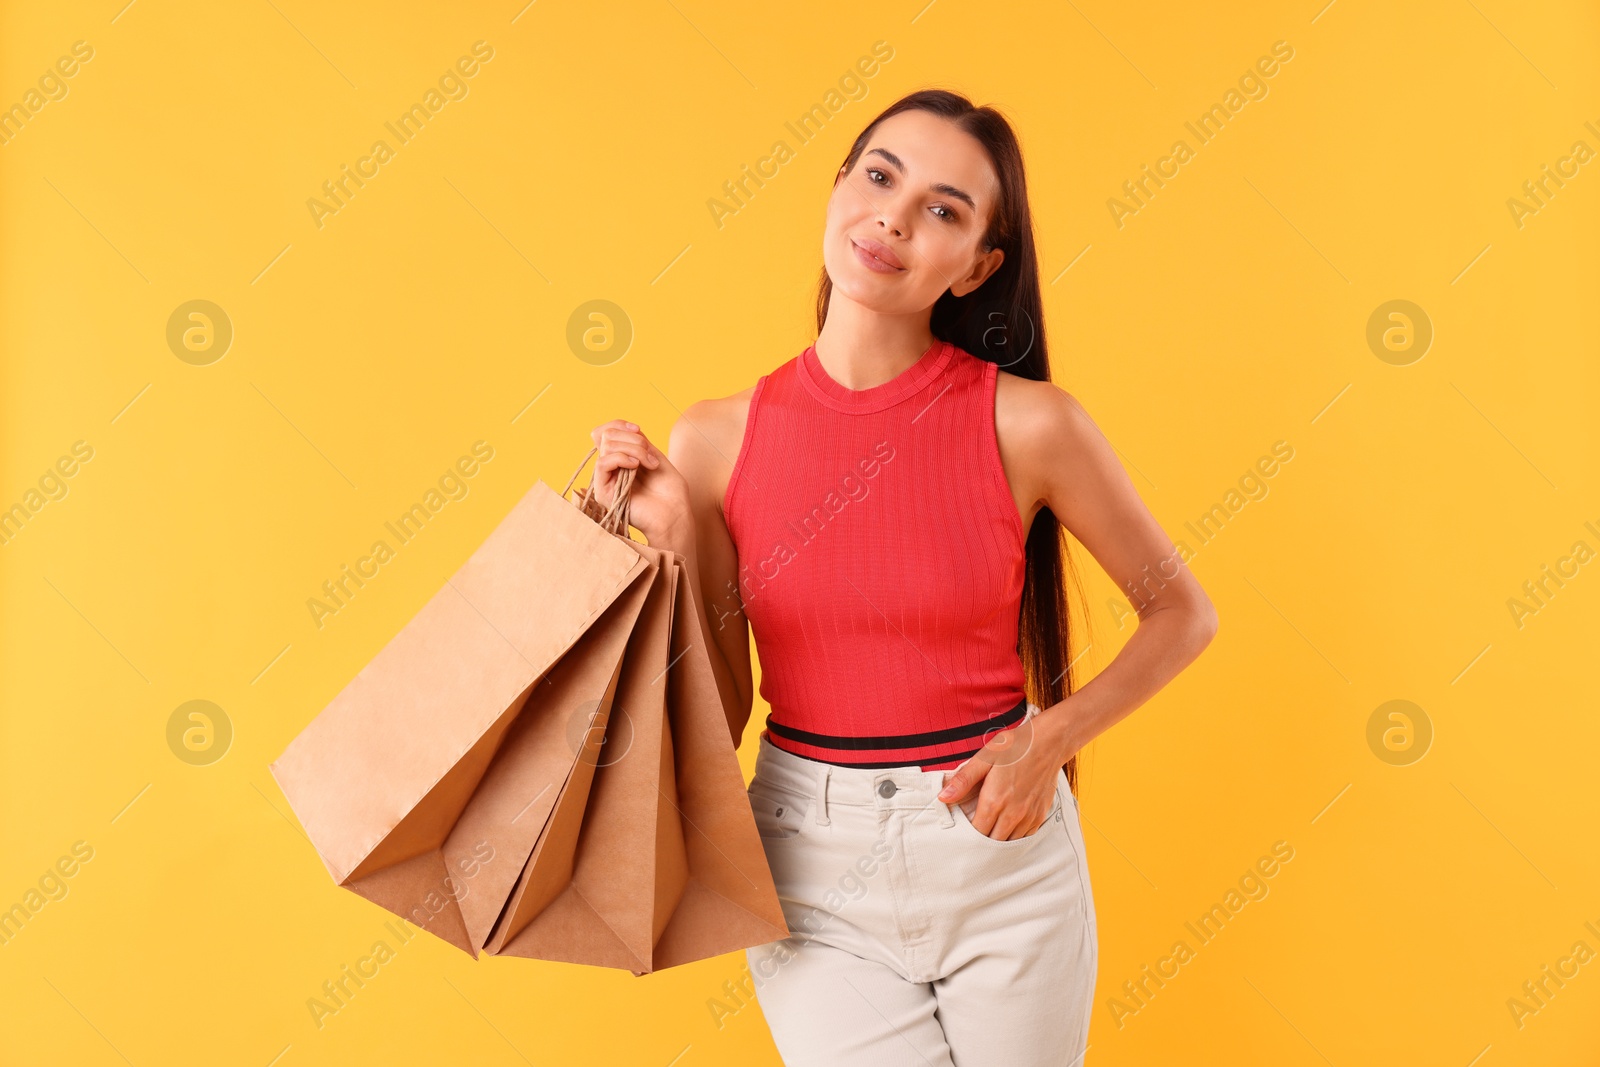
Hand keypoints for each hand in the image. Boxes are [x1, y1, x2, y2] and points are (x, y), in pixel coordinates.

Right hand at [587, 419, 691, 547]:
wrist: (674, 513)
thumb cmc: (668, 489)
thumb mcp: (653, 455)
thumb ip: (636, 440)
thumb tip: (620, 427)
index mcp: (619, 458)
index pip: (604, 432)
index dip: (619, 424)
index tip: (638, 429)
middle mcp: (609, 468)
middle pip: (606, 436)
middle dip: (633, 440)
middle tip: (652, 456)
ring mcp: (605, 480)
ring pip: (607, 447)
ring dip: (635, 450)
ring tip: (651, 464)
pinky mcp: (603, 493)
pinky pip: (603, 464)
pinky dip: (622, 458)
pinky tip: (636, 467)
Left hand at [936, 713, 1063, 839]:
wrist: (1049, 743)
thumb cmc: (1015, 748)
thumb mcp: (984, 758)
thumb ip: (963, 781)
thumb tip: (942, 798)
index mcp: (995, 800)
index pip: (977, 833)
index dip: (967, 836)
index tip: (961, 831)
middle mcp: (1013, 813)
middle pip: (993, 843)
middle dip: (981, 841)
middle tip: (973, 834)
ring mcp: (1029, 816)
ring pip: (1009, 843)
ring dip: (998, 839)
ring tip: (990, 829)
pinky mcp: (1040, 815)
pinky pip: (1025, 837)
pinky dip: (1014, 835)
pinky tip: (1007, 825)